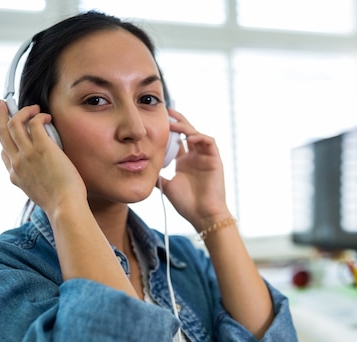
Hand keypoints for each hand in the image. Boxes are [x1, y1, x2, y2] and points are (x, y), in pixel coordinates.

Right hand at [0, 100, 86, 214]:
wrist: (64, 207)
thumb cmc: (59, 203)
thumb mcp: (38, 193)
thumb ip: (34, 180)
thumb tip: (42, 171)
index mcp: (15, 176)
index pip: (3, 152)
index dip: (6, 139)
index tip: (9, 129)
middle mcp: (16, 163)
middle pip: (1, 133)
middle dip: (0, 115)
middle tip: (2, 104)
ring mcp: (27, 154)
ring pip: (14, 123)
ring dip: (22, 111)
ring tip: (33, 107)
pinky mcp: (42, 147)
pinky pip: (34, 123)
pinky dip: (39, 116)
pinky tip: (47, 117)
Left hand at [158, 109, 230, 230]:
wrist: (203, 215)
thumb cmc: (187, 204)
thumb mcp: (166, 187)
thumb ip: (157, 177)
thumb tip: (141, 170)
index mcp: (184, 162)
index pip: (176, 141)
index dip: (168, 131)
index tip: (156, 122)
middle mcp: (195, 157)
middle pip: (187, 133)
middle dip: (177, 121)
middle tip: (166, 111)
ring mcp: (205, 157)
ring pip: (197, 134)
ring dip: (186, 127)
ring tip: (173, 123)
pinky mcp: (215, 160)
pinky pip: (209, 142)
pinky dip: (199, 137)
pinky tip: (189, 137)